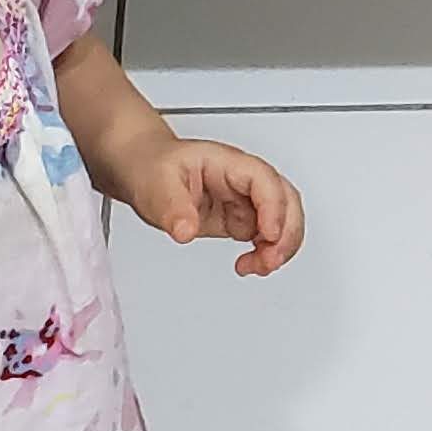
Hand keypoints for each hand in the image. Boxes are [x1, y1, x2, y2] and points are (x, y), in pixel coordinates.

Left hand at [136, 136, 303, 274]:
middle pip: (287, 201)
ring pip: (283, 222)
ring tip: (258, 267)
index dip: (274, 207)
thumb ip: (172, 208)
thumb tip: (185, 231)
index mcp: (228, 164)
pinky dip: (266, 254)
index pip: (265, 181)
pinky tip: (249, 265)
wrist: (144, 169)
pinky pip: (267, 238)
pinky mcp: (239, 220)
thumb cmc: (153, 167)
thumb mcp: (156, 185)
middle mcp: (243, 181)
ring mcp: (244, 201)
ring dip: (280, 248)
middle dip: (287, 233)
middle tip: (269, 260)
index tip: (269, 234)